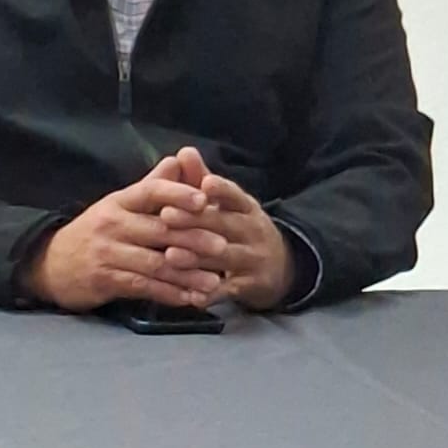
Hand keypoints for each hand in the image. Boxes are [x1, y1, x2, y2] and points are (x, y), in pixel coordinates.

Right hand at [21, 156, 224, 311]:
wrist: (51, 262)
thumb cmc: (97, 231)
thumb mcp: (120, 205)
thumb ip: (154, 185)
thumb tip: (181, 158)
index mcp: (120, 201)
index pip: (151, 191)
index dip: (178, 194)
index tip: (204, 200)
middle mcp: (112, 224)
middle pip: (158, 230)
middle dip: (193, 239)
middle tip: (222, 246)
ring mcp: (107, 253)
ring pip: (154, 263)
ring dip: (186, 274)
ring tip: (215, 281)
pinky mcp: (104, 280)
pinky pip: (142, 287)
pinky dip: (169, 294)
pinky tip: (190, 299)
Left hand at [160, 150, 295, 310]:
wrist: (281, 268)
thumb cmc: (240, 228)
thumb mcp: (228, 205)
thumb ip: (203, 179)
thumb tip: (184, 151)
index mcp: (246, 207)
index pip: (235, 195)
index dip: (221, 190)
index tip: (205, 183)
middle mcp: (252, 231)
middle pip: (225, 225)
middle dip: (196, 221)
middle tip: (166, 216)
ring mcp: (253, 259)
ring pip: (224, 258)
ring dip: (197, 257)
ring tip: (171, 255)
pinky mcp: (249, 286)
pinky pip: (228, 291)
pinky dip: (210, 294)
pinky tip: (191, 296)